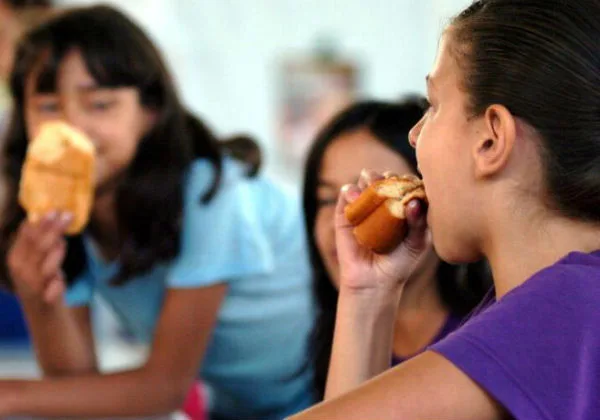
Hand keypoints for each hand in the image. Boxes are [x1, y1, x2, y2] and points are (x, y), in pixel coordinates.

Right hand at [7, 212, 71, 303]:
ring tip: (64, 243)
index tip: (55, 209)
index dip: (40, 222)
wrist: (41, 311)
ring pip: (44, 266)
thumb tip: (52, 214)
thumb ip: (41, 239)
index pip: (26, 235)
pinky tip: (61, 282)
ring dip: (55, 254)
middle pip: (38, 247)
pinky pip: (53, 290)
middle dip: (53, 230)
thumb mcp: (37, 256)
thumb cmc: (41, 277)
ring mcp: (32, 286)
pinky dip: (57, 285)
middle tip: (68, 215)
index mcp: (16, 256)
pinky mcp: (44, 300)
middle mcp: (21, 270)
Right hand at [335, 169, 430, 293]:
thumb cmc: (400, 262)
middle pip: (387, 177)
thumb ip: (419, 223)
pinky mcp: (346, 211)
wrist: (373, 281)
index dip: (409, 179)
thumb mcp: (416, 243)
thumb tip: (414, 202)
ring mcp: (365, 204)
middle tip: (390, 182)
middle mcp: (385, 200)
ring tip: (371, 185)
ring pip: (366, 179)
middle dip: (389, 176)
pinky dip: (350, 191)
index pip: (408, 182)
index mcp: (405, 203)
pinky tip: (355, 197)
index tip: (411, 184)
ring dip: (369, 177)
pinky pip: (346, 193)